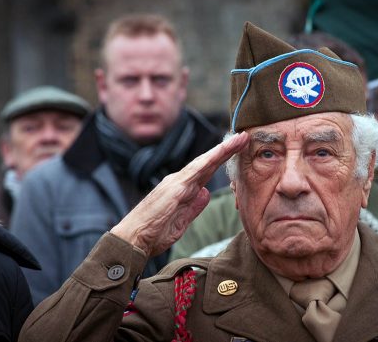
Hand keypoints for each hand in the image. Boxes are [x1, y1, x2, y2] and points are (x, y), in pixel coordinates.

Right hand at [111, 132, 248, 256]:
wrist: (133, 239)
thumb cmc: (154, 232)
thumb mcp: (181, 222)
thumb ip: (194, 206)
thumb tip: (206, 193)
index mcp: (182, 190)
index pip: (206, 172)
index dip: (221, 160)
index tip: (238, 150)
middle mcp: (178, 181)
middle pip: (207, 163)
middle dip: (226, 150)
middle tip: (244, 137)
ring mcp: (176, 183)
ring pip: (203, 162)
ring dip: (222, 150)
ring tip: (239, 139)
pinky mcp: (174, 189)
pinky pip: (195, 171)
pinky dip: (210, 160)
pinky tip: (222, 152)